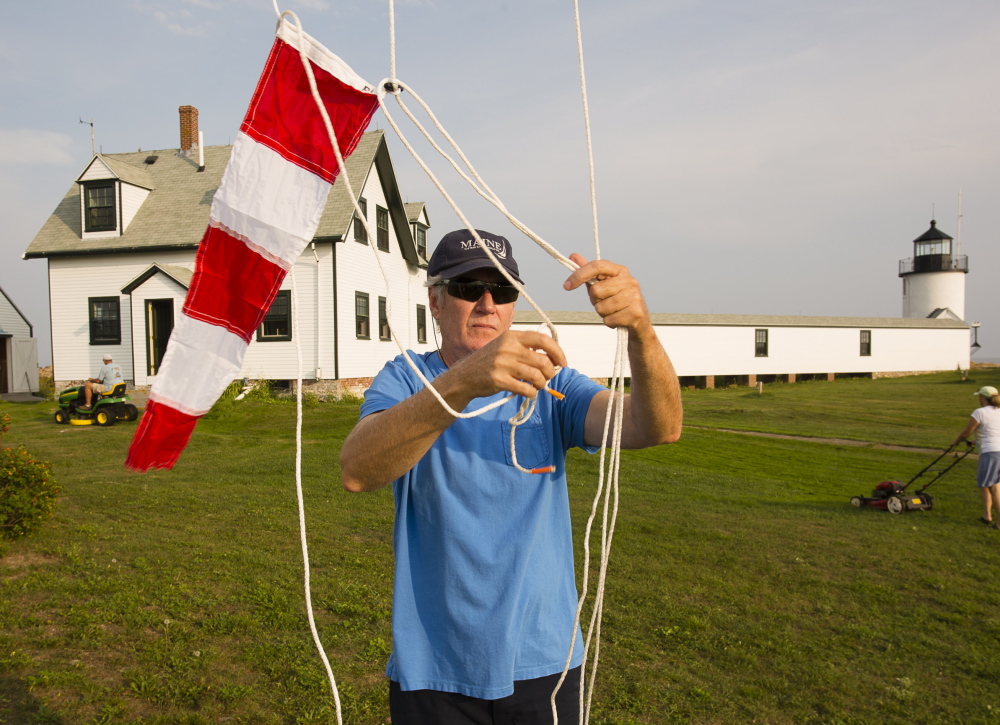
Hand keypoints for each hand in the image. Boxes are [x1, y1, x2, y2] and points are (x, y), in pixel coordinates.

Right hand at [447, 330, 566, 399]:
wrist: (464, 377)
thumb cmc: (488, 362)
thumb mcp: (504, 346)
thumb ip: (525, 348)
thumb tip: (553, 358)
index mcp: (511, 336)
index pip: (543, 340)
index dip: (557, 352)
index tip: (562, 362)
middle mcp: (507, 348)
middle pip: (542, 360)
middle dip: (550, 372)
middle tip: (548, 377)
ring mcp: (502, 364)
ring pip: (536, 376)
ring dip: (541, 384)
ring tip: (537, 386)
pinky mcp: (498, 380)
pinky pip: (525, 388)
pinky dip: (531, 392)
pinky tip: (528, 392)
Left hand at [563, 253, 650, 330]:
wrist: (639, 321)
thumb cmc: (617, 301)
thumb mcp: (602, 284)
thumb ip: (588, 272)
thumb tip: (573, 256)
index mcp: (620, 271)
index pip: (597, 266)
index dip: (579, 275)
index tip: (566, 285)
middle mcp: (629, 281)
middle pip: (596, 290)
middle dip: (595, 300)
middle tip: (604, 302)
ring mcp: (634, 296)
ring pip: (601, 307)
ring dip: (602, 313)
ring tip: (613, 311)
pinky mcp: (636, 312)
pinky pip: (609, 320)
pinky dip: (609, 322)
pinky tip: (618, 319)